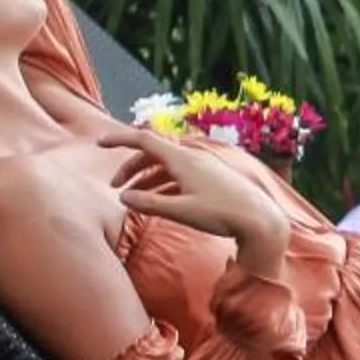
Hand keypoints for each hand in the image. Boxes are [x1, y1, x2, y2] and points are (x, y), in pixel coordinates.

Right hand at [97, 125, 288, 271]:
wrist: (260, 220)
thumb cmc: (222, 214)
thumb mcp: (181, 211)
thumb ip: (150, 204)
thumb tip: (122, 199)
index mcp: (183, 159)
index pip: (145, 139)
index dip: (120, 139)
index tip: (99, 143)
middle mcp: (192, 157)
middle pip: (153, 153)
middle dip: (131, 167)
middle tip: (115, 187)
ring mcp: (203, 167)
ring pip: (166, 165)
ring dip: (146, 178)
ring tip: (132, 198)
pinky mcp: (210, 179)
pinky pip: (179, 175)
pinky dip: (163, 184)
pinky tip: (157, 201)